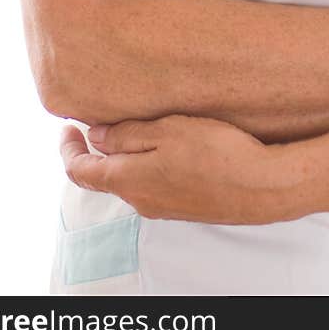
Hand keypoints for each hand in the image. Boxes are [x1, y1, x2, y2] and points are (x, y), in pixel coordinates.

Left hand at [59, 114, 294, 224]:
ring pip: (129, 180)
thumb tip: (95, 136)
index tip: (66, 127)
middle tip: (93, 122)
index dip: (68, 149)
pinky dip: (143, 166)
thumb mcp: (167, 131)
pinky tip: (163, 147)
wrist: (262, 188)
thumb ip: (127, 134)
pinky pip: (151, 185)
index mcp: (128, 180)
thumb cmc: (216, 154)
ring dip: (121, 157)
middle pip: (103, 177)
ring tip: (130, 127)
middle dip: (94, 151)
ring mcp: (163, 207)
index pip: (79, 171)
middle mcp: (140, 200)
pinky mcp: (184, 206)